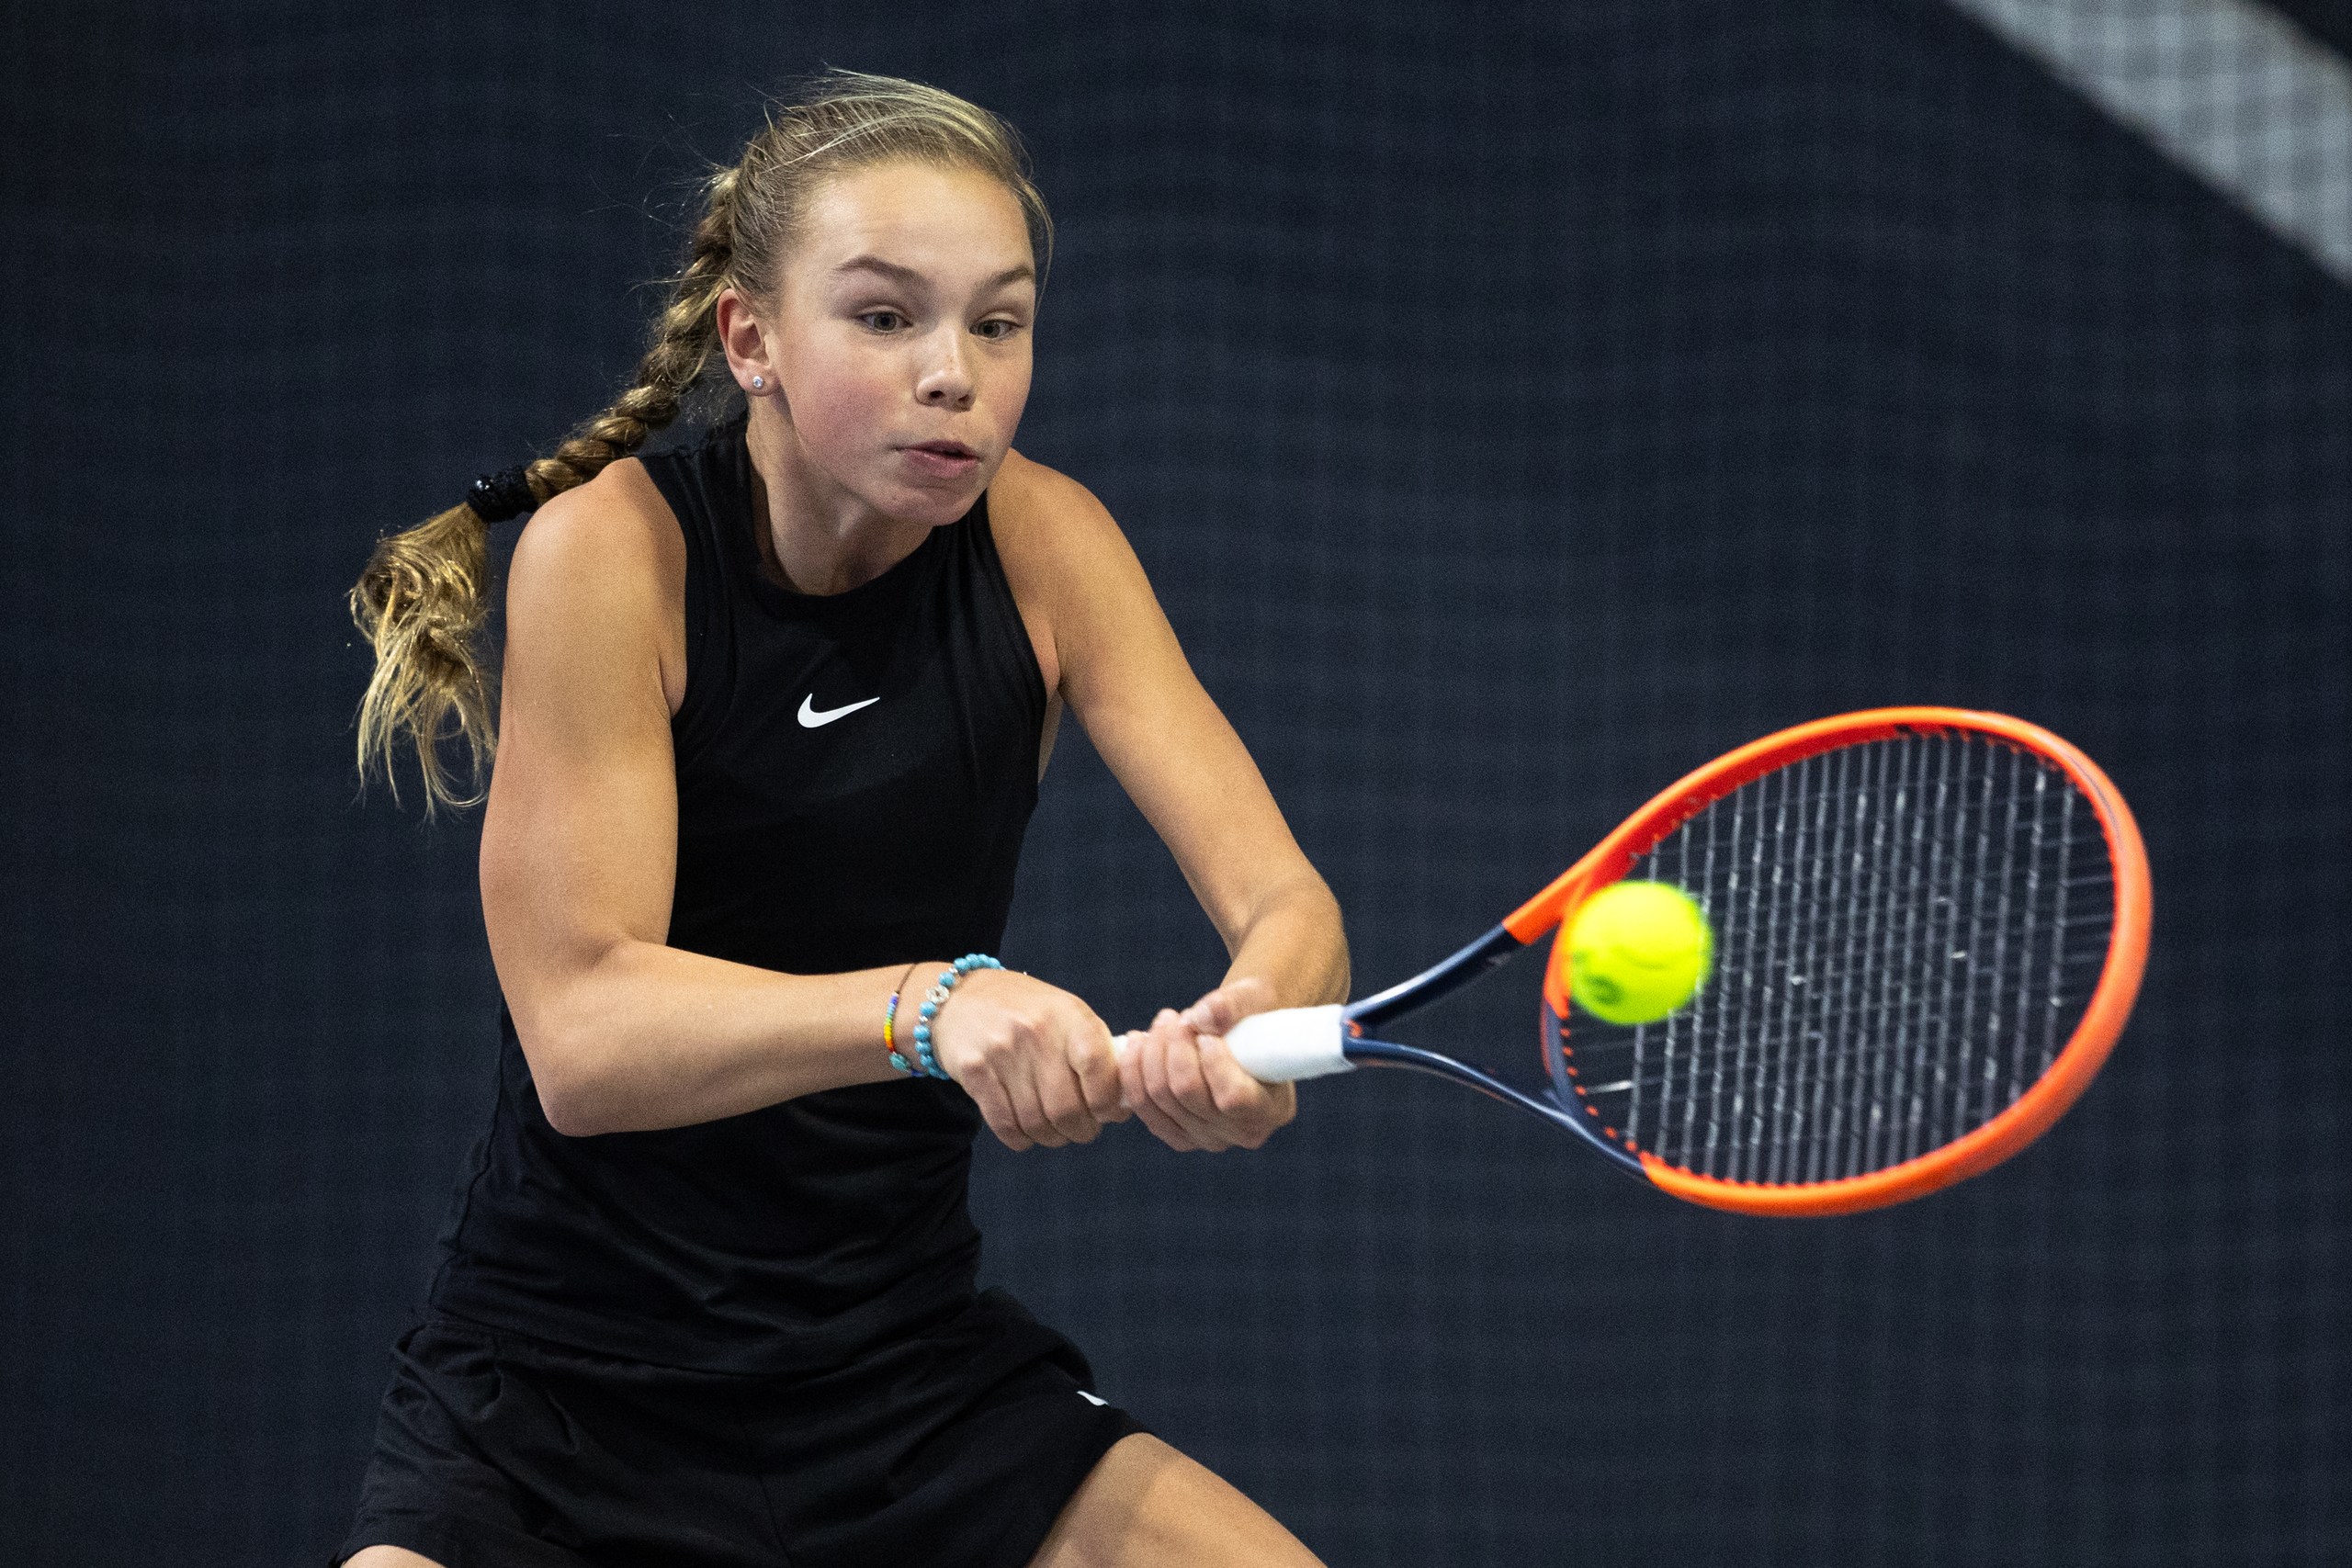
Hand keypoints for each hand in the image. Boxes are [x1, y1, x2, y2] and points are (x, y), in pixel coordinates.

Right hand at [925, 967, 1129, 1150]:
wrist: (960, 998)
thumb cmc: (1028, 1013)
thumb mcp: (1067, 1015)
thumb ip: (1098, 1051)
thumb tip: (1125, 1103)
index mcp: (1070, 1016)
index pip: (1099, 1070)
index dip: (1108, 1104)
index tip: (1108, 1113)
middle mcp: (1037, 1032)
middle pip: (1068, 1109)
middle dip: (1081, 1131)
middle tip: (1082, 1131)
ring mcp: (1002, 1051)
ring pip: (1037, 1123)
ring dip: (1051, 1138)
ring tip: (1056, 1133)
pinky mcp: (974, 1070)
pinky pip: (1005, 1125)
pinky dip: (1021, 1140)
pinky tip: (1026, 1134)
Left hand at [1117, 975, 1297, 1151]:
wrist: (1241, 1037)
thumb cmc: (1254, 1017)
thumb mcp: (1255, 1000)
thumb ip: (1233, 1006)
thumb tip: (1200, 1017)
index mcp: (1271, 1108)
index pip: (1233, 1098)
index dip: (1213, 1063)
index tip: (1207, 1034)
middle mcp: (1239, 1133)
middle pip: (1187, 1094)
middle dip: (1174, 1047)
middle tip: (1178, 1017)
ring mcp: (1204, 1139)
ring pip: (1159, 1098)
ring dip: (1152, 1053)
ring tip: (1163, 1022)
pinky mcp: (1174, 1133)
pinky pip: (1141, 1105)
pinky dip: (1134, 1070)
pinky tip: (1139, 1041)